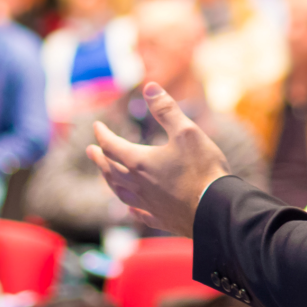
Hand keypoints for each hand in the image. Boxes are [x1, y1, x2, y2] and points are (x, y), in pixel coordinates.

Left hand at [87, 82, 230, 237]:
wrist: (216, 209)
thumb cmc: (202, 169)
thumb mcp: (187, 131)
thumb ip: (166, 110)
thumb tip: (149, 87)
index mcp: (140, 162)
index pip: (112, 146)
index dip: (102, 134)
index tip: (97, 126)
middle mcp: (138, 184)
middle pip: (111, 170)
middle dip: (99, 158)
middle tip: (90, 151)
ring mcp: (148, 204)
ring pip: (120, 192)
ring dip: (109, 181)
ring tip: (105, 175)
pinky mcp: (161, 219)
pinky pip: (139, 213)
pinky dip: (131, 208)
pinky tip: (129, 208)